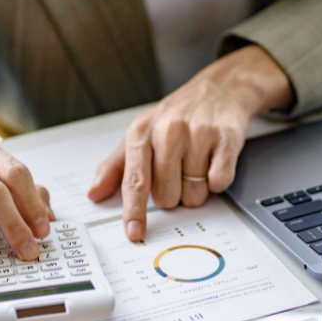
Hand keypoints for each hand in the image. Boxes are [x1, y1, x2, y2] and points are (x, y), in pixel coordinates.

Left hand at [87, 45, 293, 240]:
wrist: (220, 88)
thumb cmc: (176, 116)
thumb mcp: (140, 134)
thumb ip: (116, 167)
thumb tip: (95, 193)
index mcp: (142, 133)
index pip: (135, 181)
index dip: (134, 211)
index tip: (135, 232)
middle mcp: (168, 132)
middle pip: (167, 196)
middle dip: (173, 193)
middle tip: (178, 171)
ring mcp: (198, 134)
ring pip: (194, 194)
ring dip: (196, 188)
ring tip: (197, 162)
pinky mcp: (226, 139)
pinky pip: (219, 182)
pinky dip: (217, 180)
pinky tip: (213, 161)